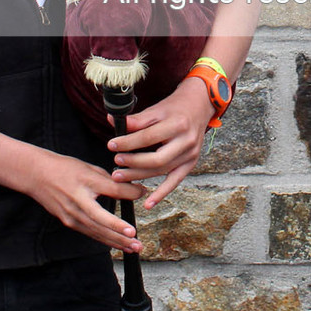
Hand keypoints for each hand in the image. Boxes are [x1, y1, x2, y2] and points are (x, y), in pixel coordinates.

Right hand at [20, 150, 143, 252]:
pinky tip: (118, 244)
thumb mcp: (90, 168)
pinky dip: (105, 239)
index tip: (143, 193)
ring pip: (96, 231)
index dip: (130, 192)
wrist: (37, 175)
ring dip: (116, 241)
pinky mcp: (68, 222)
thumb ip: (110, 180)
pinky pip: (90, 232)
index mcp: (86, 181)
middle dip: (120, 232)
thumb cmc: (65, 168)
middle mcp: (78, 201)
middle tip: (137, 240)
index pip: (113, 190)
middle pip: (102, 220)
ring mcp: (71, 214)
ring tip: (133, 247)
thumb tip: (132, 189)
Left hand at [107, 78, 216, 208]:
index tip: (112, 145)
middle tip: (116, 161)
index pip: (148, 137)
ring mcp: (190, 154)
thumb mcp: (157, 109)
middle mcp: (187, 141)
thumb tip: (111, 121)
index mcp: (178, 124)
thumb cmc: (175, 108)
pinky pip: (175, 181)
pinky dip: (161, 193)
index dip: (128, 143)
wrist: (199, 106)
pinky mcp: (191, 163)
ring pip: (162, 171)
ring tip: (119, 175)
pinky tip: (148, 204)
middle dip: (133, 162)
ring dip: (139, 176)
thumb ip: (136, 119)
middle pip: (156, 159)